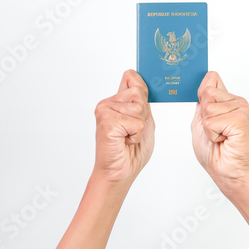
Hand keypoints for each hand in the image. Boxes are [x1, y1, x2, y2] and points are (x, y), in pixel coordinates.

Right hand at [94, 69, 154, 184]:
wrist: (121, 171)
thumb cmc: (132, 149)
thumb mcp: (144, 119)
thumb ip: (142, 100)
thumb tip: (136, 78)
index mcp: (117, 100)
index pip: (131, 77)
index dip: (141, 89)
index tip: (140, 109)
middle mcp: (108, 102)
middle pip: (139, 92)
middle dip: (143, 114)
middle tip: (132, 129)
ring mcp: (105, 110)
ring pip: (139, 107)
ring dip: (139, 126)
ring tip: (128, 136)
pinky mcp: (106, 121)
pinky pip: (136, 122)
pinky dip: (135, 135)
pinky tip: (124, 141)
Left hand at [191, 71, 248, 195]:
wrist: (226, 171)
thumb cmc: (215, 151)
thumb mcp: (200, 121)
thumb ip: (201, 102)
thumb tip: (202, 84)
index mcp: (227, 100)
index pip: (211, 78)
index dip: (201, 93)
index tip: (204, 111)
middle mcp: (236, 101)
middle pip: (206, 92)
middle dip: (203, 115)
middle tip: (214, 130)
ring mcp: (241, 108)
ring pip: (208, 108)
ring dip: (208, 127)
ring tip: (220, 136)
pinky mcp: (241, 119)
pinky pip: (212, 121)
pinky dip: (213, 134)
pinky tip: (224, 139)